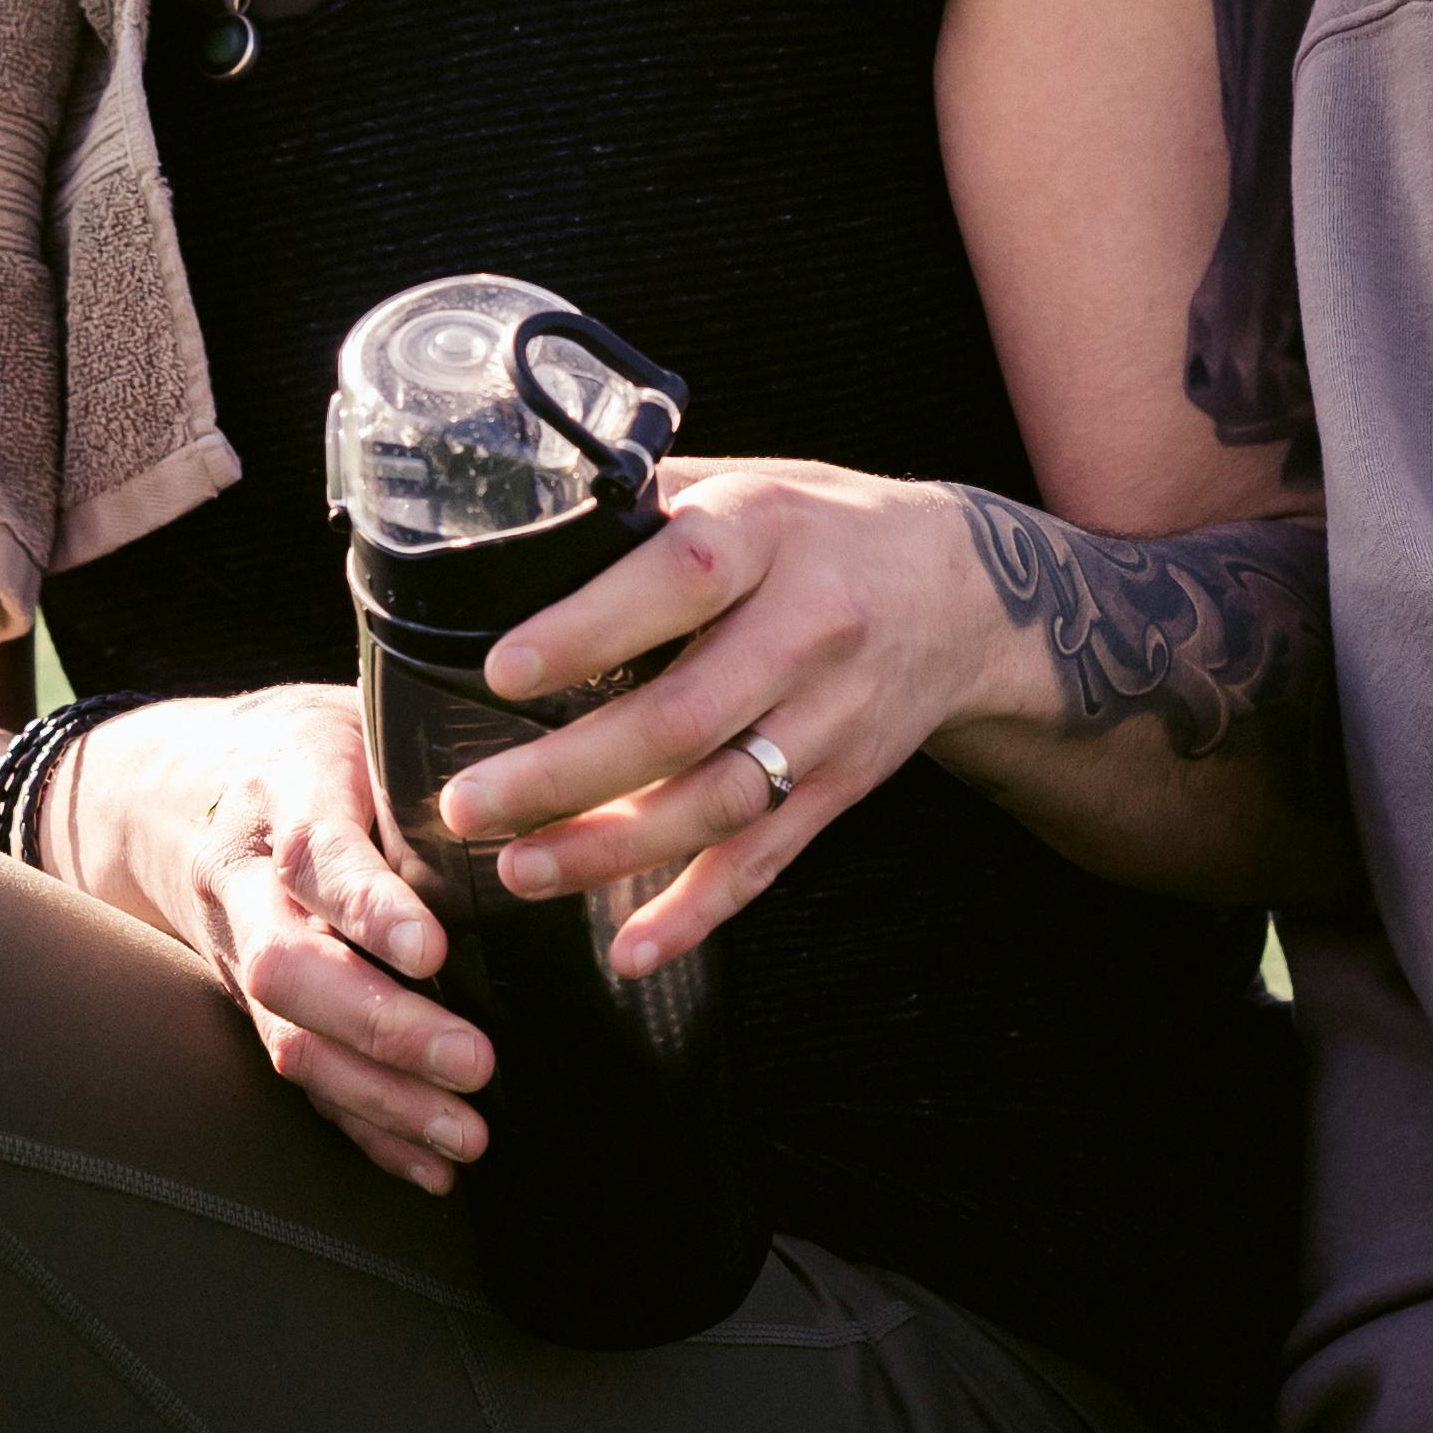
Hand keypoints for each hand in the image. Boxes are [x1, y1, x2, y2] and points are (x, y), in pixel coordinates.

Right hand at [57, 688, 493, 1196]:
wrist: (167, 788)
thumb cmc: (308, 746)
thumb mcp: (359, 717)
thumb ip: (428, 757)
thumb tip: (550, 788)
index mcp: (285, 790)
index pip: (317, 854)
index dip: (368, 905)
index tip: (432, 951)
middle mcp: (247, 881)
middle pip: (291, 968)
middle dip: (385, 1027)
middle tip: (477, 1063)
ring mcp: (241, 954)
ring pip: (292, 1038)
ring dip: (381, 1098)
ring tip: (468, 1135)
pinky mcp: (254, 1009)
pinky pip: (301, 1081)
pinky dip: (366, 1131)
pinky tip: (431, 1168)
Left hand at [439, 460, 1020, 976]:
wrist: (963, 592)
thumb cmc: (816, 528)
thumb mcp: (741, 481)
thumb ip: (639, 507)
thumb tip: (507, 533)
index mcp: (766, 534)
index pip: (680, 582)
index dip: (589, 629)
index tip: (501, 672)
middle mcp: (807, 630)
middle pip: (685, 717)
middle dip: (565, 774)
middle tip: (469, 805)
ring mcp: (831, 719)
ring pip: (719, 802)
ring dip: (611, 851)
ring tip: (518, 871)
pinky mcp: (843, 786)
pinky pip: (767, 860)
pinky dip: (698, 913)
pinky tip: (631, 950)